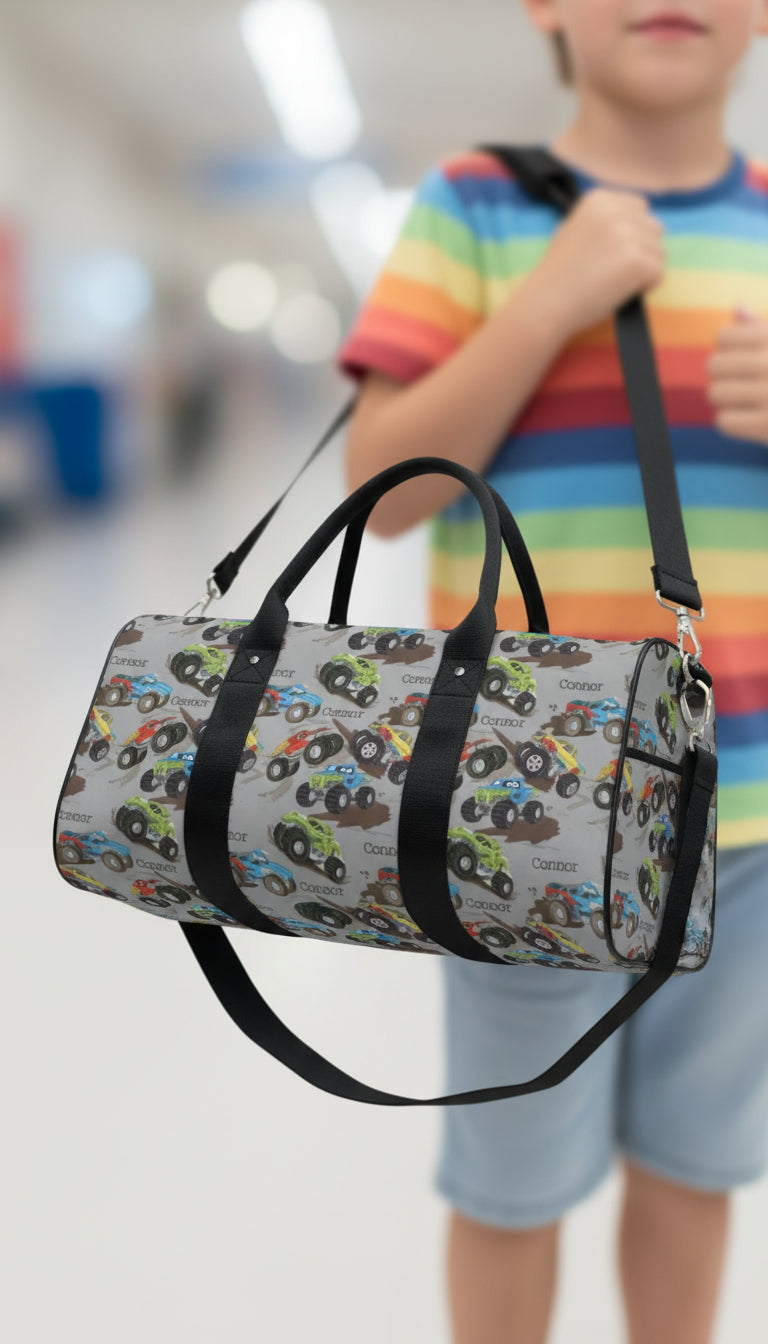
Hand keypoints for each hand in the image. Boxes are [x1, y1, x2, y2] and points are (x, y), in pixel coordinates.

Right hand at [529, 187, 664, 340]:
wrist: (545, 303)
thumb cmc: (558, 275)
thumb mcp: (573, 229)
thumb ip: (604, 220)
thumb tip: (637, 221)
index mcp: (599, 199)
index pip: (640, 208)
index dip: (631, 234)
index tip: (610, 253)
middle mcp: (614, 211)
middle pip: (654, 229)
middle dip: (640, 251)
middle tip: (611, 271)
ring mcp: (626, 235)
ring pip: (659, 252)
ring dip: (643, 271)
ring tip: (611, 281)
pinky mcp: (636, 261)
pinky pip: (658, 273)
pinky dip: (644, 287)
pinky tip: (617, 291)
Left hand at [707, 307, 767, 445]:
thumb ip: (760, 328)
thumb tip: (737, 307)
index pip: (722, 336)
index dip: (727, 348)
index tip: (740, 357)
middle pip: (713, 365)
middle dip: (722, 374)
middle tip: (740, 381)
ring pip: (715, 393)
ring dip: (725, 398)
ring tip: (744, 398)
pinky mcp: (767, 426)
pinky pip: (724, 421)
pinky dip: (732, 421)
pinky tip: (749, 417)